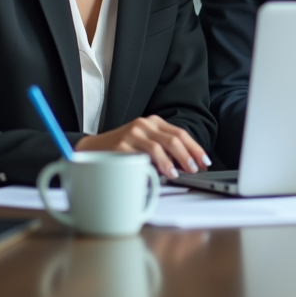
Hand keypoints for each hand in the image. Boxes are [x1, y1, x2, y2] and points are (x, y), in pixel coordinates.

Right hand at [75, 115, 210, 177]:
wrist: (91, 149)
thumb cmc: (122, 149)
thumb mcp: (145, 143)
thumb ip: (164, 149)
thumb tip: (186, 164)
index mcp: (153, 122)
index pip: (180, 133)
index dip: (194, 148)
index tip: (204, 161)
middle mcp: (143, 125)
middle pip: (173, 139)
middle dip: (188, 156)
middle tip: (195, 169)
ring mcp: (131, 134)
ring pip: (159, 147)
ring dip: (172, 162)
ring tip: (178, 174)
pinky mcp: (120, 145)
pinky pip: (141, 157)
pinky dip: (154, 166)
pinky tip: (160, 173)